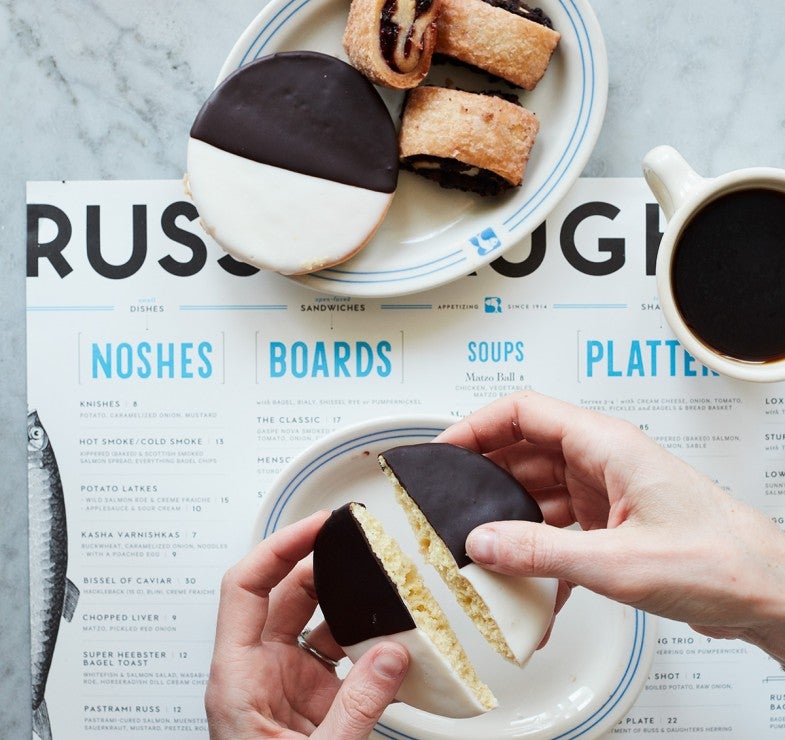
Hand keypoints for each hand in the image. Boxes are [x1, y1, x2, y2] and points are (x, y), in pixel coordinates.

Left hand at [205, 511, 408, 738]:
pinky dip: (365, 644)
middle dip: (324, 568)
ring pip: (316, 623)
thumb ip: (358, 706)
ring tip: (383, 591)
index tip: (315, 527)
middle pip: (285, 596)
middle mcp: (257, 673)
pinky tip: (389, 641)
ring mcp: (285, 685)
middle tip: (360, 545)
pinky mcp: (311, 701)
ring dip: (351, 607)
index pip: (245, 587)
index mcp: (237, 679)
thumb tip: (391, 653)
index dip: (278, 548)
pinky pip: (338, 656)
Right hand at [437, 391, 784, 662]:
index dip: (478, 425)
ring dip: (512, 523)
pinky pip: (558, 529)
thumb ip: (541, 552)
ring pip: (538, 493)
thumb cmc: (720, 558)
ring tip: (486, 552)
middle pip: (524, 453)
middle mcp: (602, 461)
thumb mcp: (618, 560)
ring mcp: (606, 493)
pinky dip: (539, 554)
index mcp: (605, 445)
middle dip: (486, 481)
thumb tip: (485, 543)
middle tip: (453, 506)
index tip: (446, 449)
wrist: (767, 591)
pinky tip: (531, 587)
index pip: (525, 412)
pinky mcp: (611, 523)